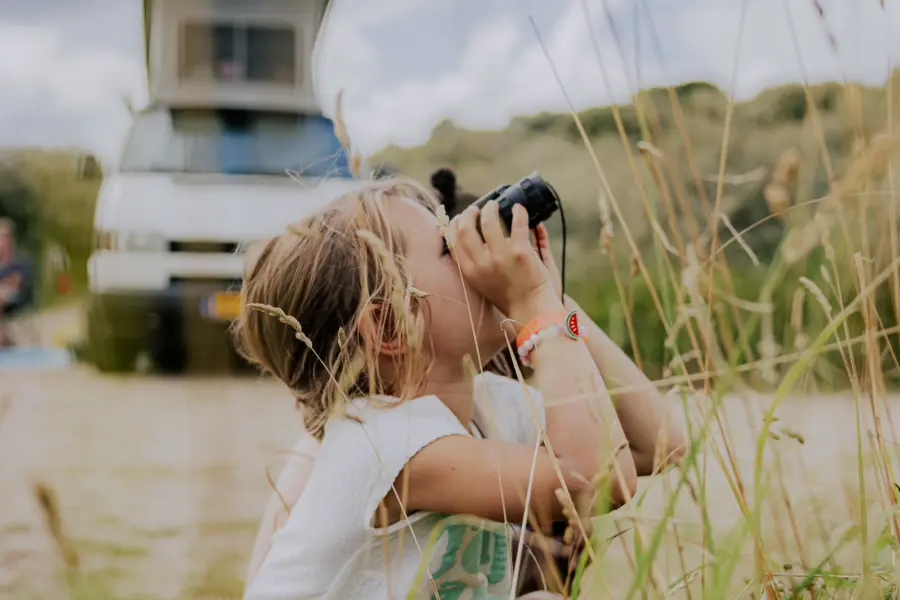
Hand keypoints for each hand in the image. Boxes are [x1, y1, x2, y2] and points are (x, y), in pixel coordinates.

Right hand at [448, 201, 560, 320]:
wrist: (531, 308)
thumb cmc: (508, 294)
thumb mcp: (481, 281)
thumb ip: (473, 262)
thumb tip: (468, 238)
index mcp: (469, 271)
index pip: (452, 241)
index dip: (454, 224)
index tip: (461, 218)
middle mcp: (482, 264)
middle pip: (465, 229)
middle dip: (469, 213)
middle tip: (478, 208)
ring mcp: (501, 257)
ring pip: (488, 222)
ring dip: (491, 208)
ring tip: (495, 205)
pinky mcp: (521, 253)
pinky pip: (517, 224)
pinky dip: (518, 212)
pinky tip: (519, 209)